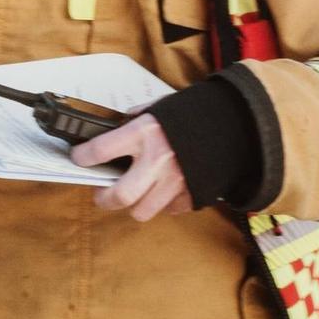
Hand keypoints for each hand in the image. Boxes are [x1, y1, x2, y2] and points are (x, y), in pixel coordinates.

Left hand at [71, 114, 193, 220]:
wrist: (238, 121)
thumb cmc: (197, 112)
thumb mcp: (162, 107)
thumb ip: (137, 119)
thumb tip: (116, 129)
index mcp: (146, 132)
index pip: (99, 151)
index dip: (83, 157)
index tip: (80, 159)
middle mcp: (157, 160)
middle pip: (118, 196)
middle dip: (104, 198)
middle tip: (102, 193)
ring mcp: (176, 181)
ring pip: (142, 211)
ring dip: (136, 204)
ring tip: (137, 193)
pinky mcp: (193, 194)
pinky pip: (169, 209)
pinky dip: (164, 203)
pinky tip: (165, 189)